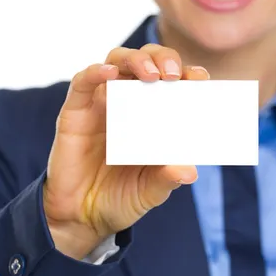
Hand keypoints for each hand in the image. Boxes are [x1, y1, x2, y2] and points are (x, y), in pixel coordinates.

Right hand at [43, 44, 209, 259]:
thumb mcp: (150, 191)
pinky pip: (83, 81)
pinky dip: (96, 71)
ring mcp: (102, 103)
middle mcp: (129, 102)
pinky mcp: (75, 111)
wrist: (82, 218)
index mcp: (153, 116)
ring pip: (118, 60)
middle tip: (173, 75)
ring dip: (136, 60)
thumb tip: (190, 171)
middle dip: (163, 58)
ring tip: (151, 75)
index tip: (200, 78)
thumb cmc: (120, 198)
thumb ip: (167, 179)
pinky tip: (110, 74)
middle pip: (147, 60)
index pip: (173, 82)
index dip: (187, 74)